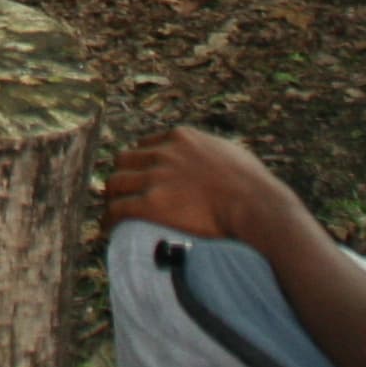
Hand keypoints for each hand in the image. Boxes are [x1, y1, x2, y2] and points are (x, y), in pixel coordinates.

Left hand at [100, 126, 296, 243]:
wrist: (256, 207)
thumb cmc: (254, 185)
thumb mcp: (230, 153)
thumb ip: (212, 151)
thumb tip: (214, 158)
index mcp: (181, 138)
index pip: (145, 145)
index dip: (140, 162)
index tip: (139, 176)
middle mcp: (163, 153)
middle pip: (124, 161)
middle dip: (122, 177)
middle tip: (121, 194)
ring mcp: (155, 178)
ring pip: (116, 183)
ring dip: (112, 197)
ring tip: (113, 212)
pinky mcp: (151, 204)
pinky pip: (118, 209)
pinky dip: (110, 218)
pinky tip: (109, 228)